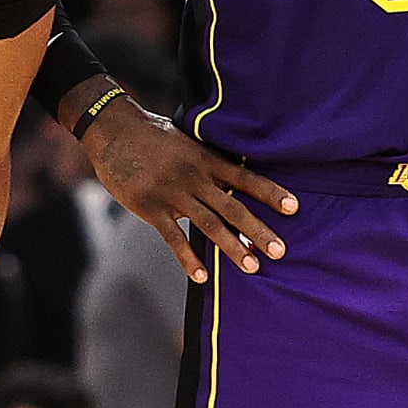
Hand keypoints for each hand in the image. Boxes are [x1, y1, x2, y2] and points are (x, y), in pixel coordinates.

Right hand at [81, 93, 296, 281]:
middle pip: (233, 207)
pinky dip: (188, 258)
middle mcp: (194, 177)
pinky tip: (201, 277)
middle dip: (258, 230)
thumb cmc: (153, 136)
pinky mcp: (150, 207)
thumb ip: (208, 163)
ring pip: (208, 224)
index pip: (245, 178)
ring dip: (232, 247)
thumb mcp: (187, 142)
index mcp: (206, 159)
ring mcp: (172, 193)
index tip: (294, 207)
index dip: (270, 192)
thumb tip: (231, 180)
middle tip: (280, 251)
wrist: (114, 130)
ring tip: (252, 267)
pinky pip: (173, 237)